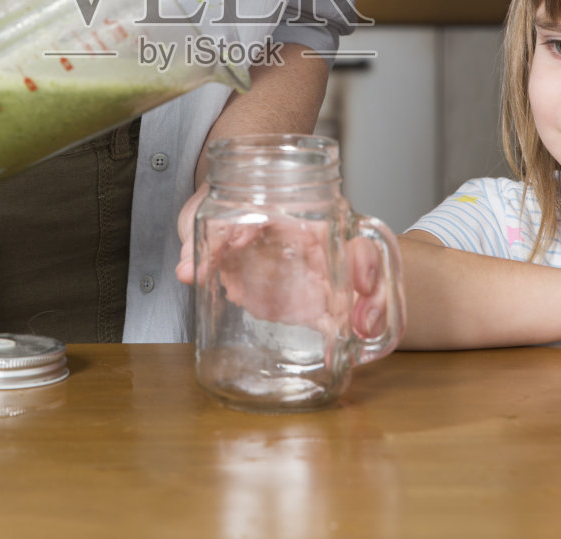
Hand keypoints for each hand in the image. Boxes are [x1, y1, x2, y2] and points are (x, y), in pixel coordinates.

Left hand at [175, 189, 389, 340]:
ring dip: (367, 313)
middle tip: (361, 321)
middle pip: (363, 261)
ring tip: (359, 336)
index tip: (358, 279)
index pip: (340, 229)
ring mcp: (319, 272)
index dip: (359, 254)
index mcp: (302, 214)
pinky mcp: (312, 299)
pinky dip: (340, 336)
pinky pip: (335, 316)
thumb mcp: (210, 213)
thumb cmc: (228, 206)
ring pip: (358, 289)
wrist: (225, 216)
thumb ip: (203, 241)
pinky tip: (335, 354)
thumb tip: (187, 271)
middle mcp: (319, 243)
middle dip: (373, 290)